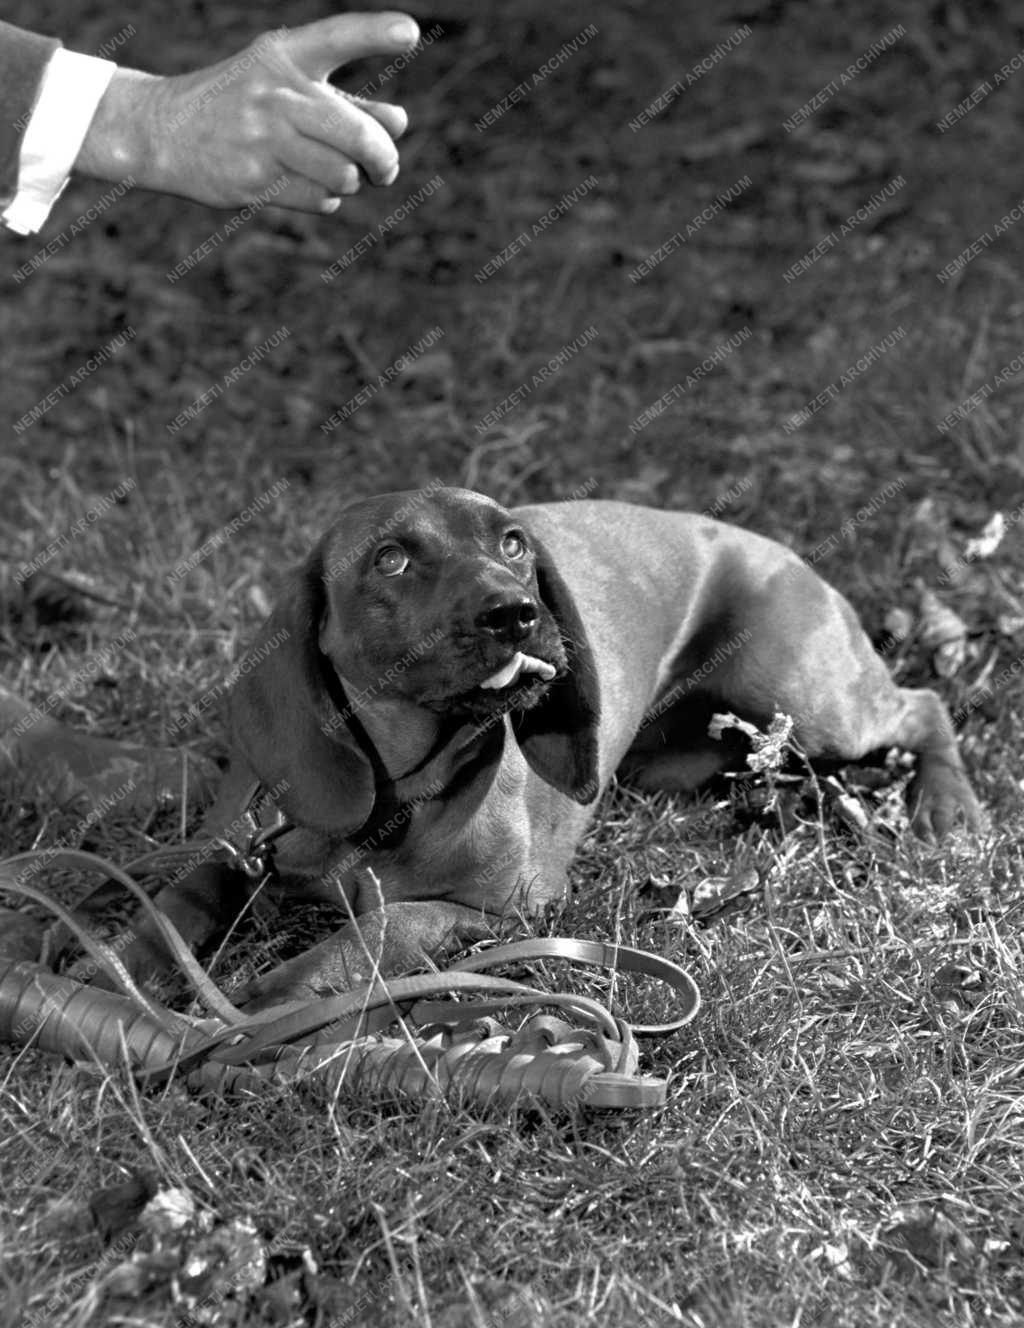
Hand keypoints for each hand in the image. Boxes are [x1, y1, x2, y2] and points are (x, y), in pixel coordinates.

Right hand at [74, 12, 419, 212]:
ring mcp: (264, 138)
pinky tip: (303, 184)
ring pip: (344, 175)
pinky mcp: (257, 179)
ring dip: (349, 181)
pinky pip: (321, 200)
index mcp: (284, 55)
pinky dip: (324, 198)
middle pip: (360, 136)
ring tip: (333, 172)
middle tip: (385, 170)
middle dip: (384, 160)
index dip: (375, 34)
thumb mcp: (285, 86)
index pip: (337, 38)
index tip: (410, 33)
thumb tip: (399, 122)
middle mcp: (276, 93)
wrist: (166, 132)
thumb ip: (345, 102)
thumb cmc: (241, 104)